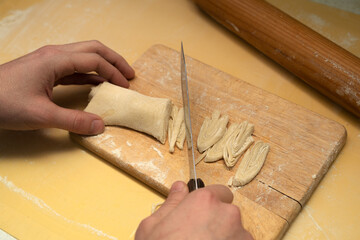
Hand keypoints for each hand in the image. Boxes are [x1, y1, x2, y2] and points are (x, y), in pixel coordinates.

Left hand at [0, 40, 133, 133]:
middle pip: (93, 49)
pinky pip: (74, 67)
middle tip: (129, 74)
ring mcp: (49, 60)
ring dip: (102, 65)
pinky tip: (96, 84)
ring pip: (84, 55)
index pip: (94, 60)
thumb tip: (100, 126)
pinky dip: (89, 73)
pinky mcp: (44, 69)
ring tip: (117, 78)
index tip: (125, 87)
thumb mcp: (41, 115)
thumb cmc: (4, 103)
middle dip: (114, 60)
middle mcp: (55, 54)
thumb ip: (73, 121)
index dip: (113, 72)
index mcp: (56, 60)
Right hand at [135, 181, 252, 239]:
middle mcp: (227, 214)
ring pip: (236, 232)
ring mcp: (240, 236)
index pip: (219, 191)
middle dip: (217, 222)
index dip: (209, 203)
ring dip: (225, 239)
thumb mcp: (152, 226)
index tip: (202, 214)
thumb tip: (180, 188)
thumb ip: (171, 203)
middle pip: (228, 212)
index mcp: (205, 201)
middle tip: (199, 237)